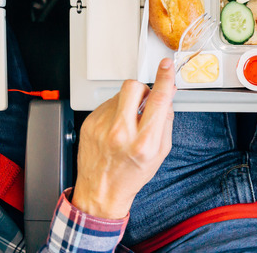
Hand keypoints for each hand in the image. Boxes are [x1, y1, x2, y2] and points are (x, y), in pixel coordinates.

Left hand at [71, 58, 176, 218]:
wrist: (102, 191)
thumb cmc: (131, 174)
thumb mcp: (160, 152)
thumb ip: (166, 122)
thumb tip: (167, 96)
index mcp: (144, 142)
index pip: (158, 100)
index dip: (164, 79)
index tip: (166, 66)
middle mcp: (121, 133)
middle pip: (134, 87)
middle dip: (143, 89)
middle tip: (144, 102)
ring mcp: (102, 127)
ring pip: (119, 94)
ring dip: (128, 102)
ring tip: (127, 122)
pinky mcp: (90, 123)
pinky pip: (107, 104)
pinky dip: (115, 111)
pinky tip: (115, 128)